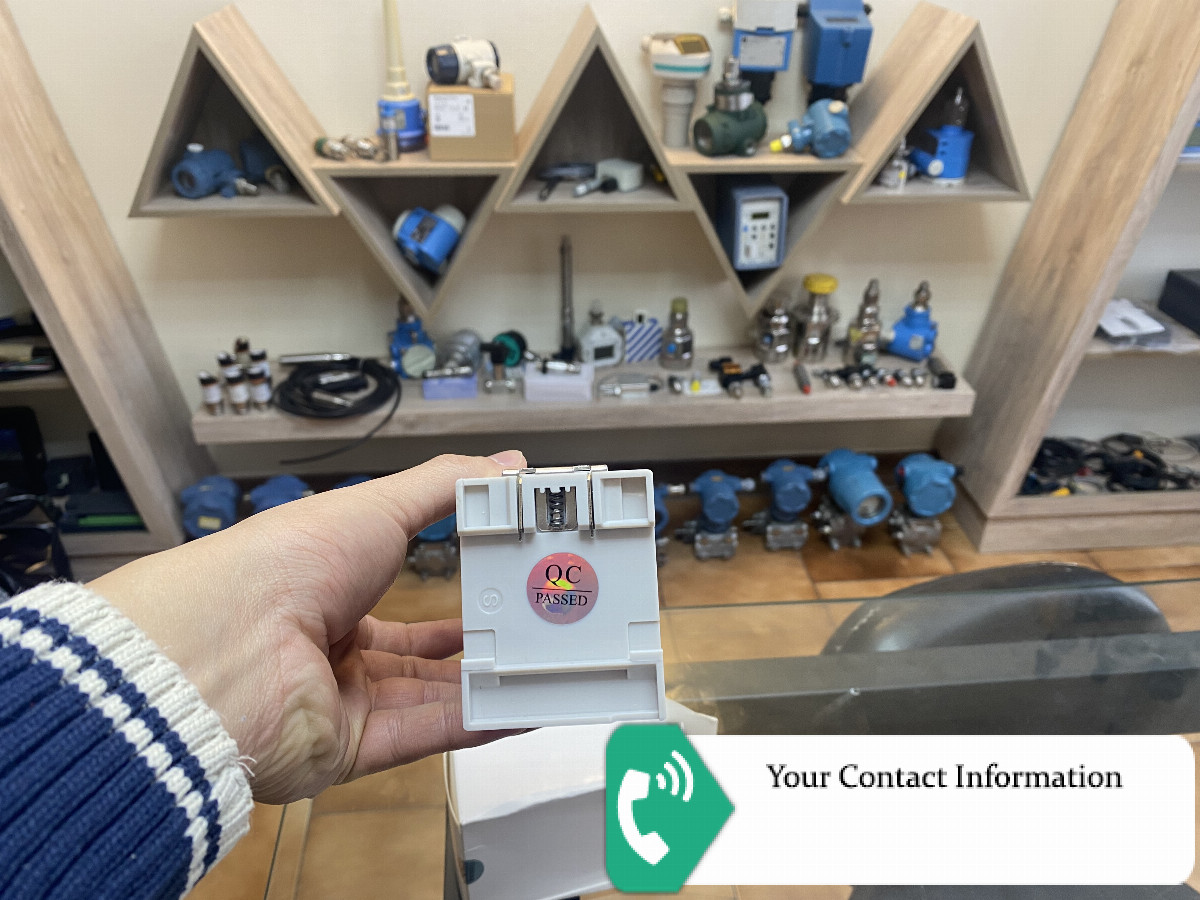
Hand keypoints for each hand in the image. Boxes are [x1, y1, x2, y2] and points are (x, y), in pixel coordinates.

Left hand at [88, 451, 526, 803]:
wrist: (226, 649)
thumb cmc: (289, 563)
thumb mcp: (377, 508)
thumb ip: (446, 487)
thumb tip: (507, 464)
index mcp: (326, 589)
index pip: (400, 598)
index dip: (453, 593)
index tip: (507, 583)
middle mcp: (330, 649)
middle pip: (418, 656)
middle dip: (478, 646)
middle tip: (538, 633)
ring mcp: (338, 702)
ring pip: (427, 699)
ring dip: (485, 687)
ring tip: (545, 672)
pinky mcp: (345, 750)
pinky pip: (420, 737)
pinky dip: (472, 724)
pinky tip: (520, 709)